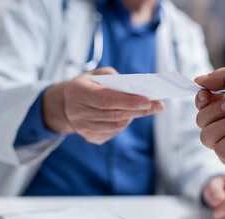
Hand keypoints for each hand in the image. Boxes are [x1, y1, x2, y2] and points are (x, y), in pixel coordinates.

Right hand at [42, 67, 164, 143]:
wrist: (67, 103)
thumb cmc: (88, 85)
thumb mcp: (97, 74)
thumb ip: (115, 79)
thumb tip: (137, 90)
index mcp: (76, 91)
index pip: (106, 99)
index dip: (128, 101)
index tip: (148, 100)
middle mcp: (76, 112)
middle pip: (114, 114)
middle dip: (138, 110)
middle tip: (158, 106)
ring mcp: (81, 128)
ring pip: (116, 125)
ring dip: (132, 116)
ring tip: (143, 108)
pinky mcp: (89, 137)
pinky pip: (113, 132)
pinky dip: (123, 124)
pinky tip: (127, 116)